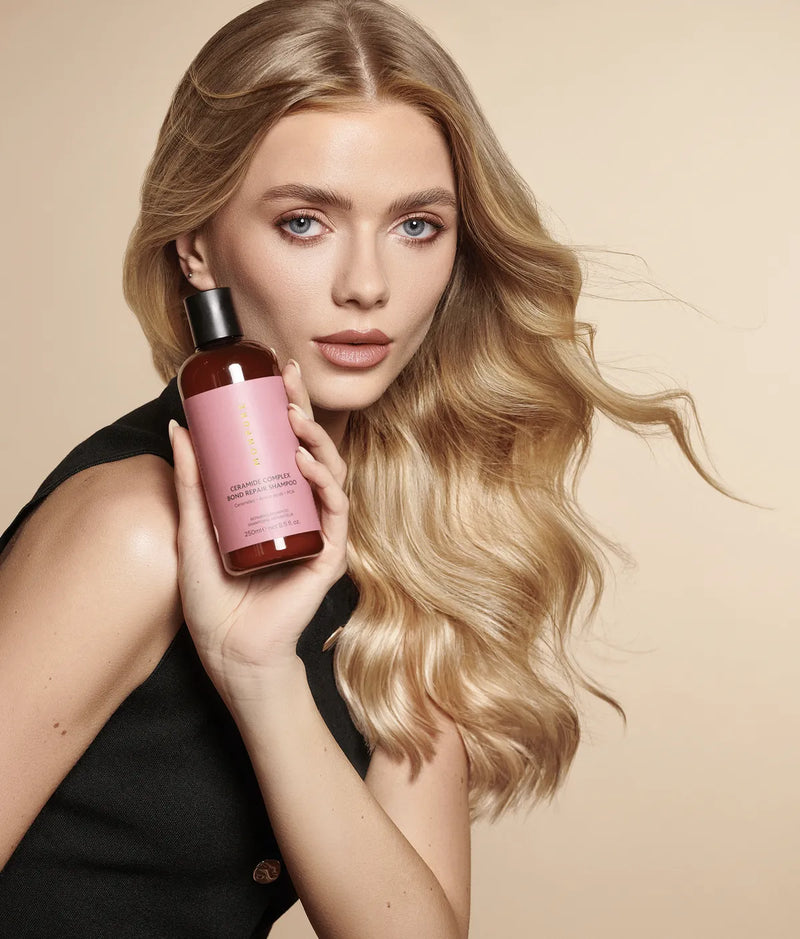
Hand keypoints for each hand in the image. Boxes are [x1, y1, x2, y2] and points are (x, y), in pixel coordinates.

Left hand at [169, 360, 348, 705]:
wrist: (229, 649)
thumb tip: (179, 427)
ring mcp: (318, 530)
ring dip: (315, 440)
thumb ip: (191, 481)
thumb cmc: (213, 596)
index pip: (287, 445)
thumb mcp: (195, 526)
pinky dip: (323, 482)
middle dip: (304, 410)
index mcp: (275, 500)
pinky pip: (335, 511)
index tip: (277, 371)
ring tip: (292, 418)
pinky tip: (304, 462)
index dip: (287, 406)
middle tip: (289, 378)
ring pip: (330, 473)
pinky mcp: (329, 554)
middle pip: (312, 450)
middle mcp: (301, 510)